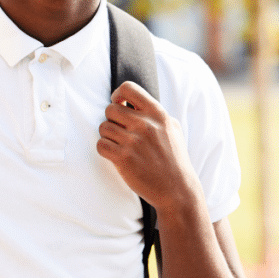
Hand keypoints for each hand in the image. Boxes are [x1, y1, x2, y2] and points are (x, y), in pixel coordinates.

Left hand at [96, 81, 200, 212]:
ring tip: (121, 145)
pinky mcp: (123, 158)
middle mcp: (145, 125)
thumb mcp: (172, 128)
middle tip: (121, 132)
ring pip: (103, 127)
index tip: (119, 105)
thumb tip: (130, 101)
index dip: (118, 95)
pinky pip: (100, 144)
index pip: (128, 88)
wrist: (177, 189)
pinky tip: (116, 155)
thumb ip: (153, 113)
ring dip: (108, 136)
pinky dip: (105, 149)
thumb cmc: (173, 158)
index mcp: (157, 114)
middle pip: (109, 109)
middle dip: (112, 120)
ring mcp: (134, 141)